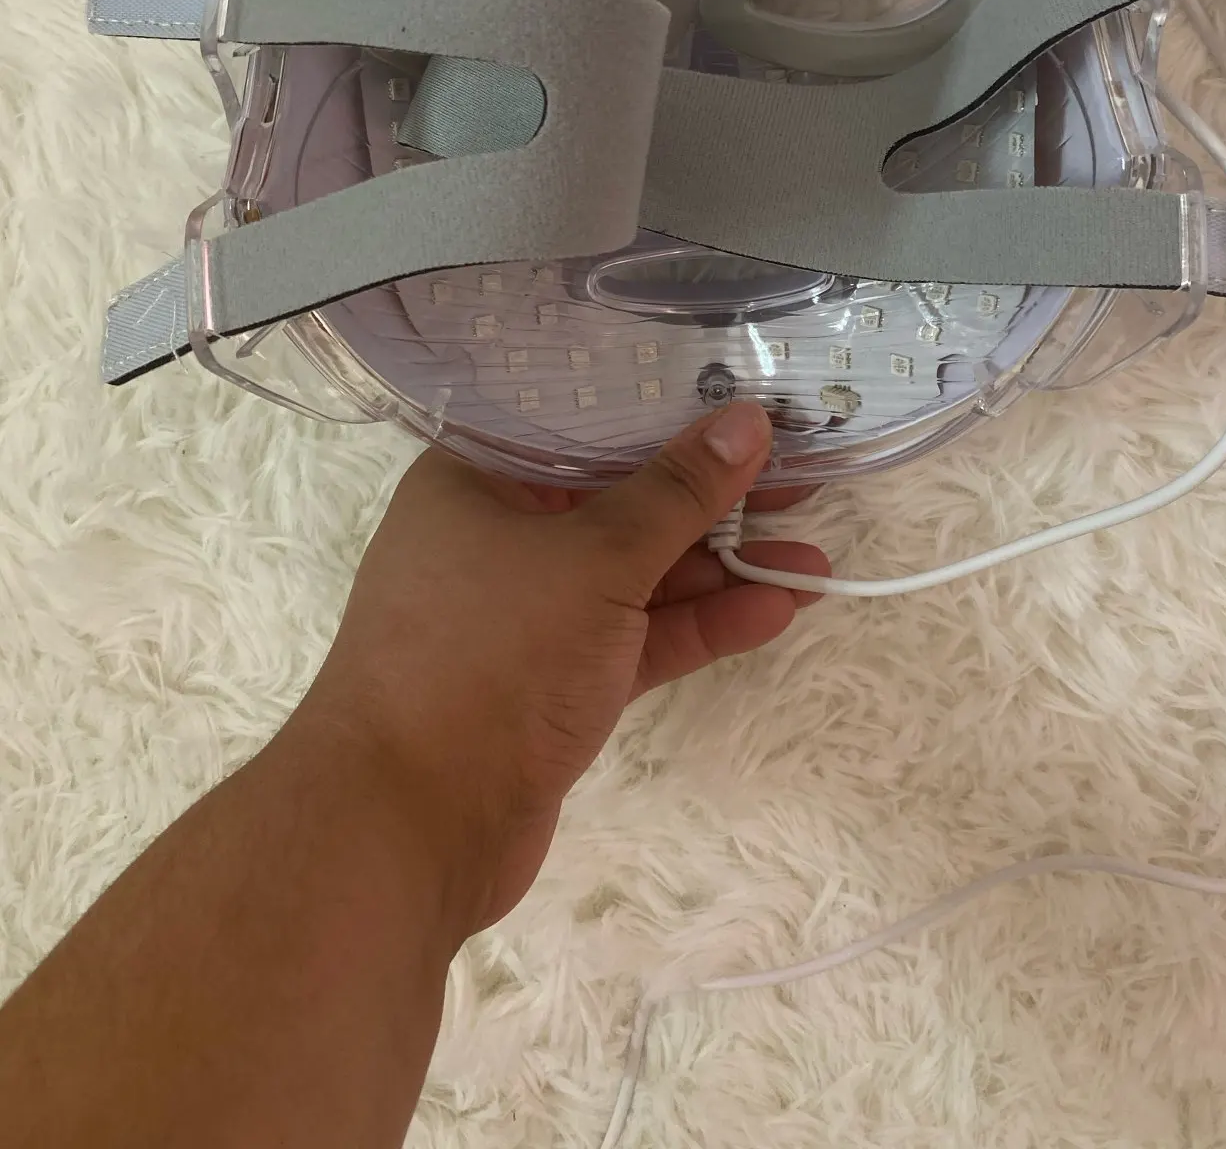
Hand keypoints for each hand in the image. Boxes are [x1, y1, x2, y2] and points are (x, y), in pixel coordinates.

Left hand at [291, 401, 827, 938]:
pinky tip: (776, 609)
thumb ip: (677, 493)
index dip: (667, 410)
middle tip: (806, 481)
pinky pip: (639, 636)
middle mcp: (497, 537)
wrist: (405, 829)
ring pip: (639, 574)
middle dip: (713, 498)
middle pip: (620, 500)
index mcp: (476, 480)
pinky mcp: (557, 684)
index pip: (583, 425)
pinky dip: (700, 624)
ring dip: (723, 568)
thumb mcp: (595, 560)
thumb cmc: (486, 657)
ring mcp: (529, 616)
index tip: (747, 399)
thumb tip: (747, 421)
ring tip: (816, 559)